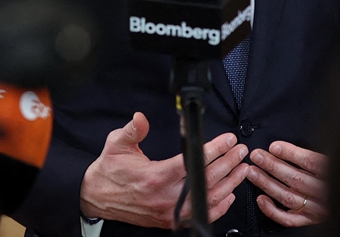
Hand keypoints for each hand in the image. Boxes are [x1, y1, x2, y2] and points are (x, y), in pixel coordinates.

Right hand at [79, 112, 249, 227]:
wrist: (98, 197)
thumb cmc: (110, 171)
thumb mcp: (116, 144)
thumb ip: (132, 130)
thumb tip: (140, 118)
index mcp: (155, 177)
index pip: (193, 162)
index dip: (214, 150)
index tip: (227, 140)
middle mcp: (165, 197)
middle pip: (207, 180)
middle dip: (228, 164)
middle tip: (240, 151)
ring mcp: (169, 211)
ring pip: (209, 200)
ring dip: (229, 184)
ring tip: (242, 170)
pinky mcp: (170, 220)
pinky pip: (201, 215)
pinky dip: (219, 207)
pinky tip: (228, 195)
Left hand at [245, 141, 327, 226]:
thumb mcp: (339, 157)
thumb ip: (319, 153)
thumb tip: (292, 144)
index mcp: (333, 173)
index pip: (311, 163)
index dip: (291, 154)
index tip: (274, 146)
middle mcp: (325, 193)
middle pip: (296, 179)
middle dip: (272, 166)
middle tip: (256, 156)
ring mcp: (317, 208)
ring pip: (288, 197)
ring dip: (267, 183)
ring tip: (253, 171)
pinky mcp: (311, 219)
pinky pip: (290, 219)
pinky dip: (273, 210)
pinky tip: (261, 199)